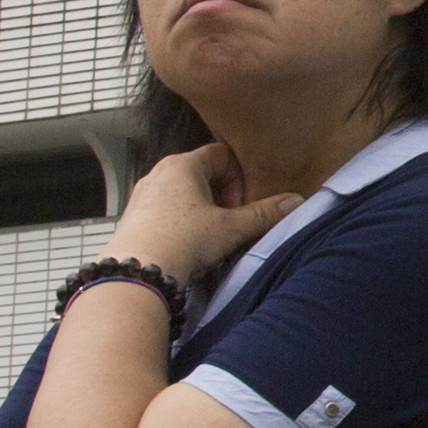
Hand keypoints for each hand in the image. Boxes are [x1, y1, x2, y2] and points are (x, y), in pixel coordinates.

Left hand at [108, 143, 293, 283]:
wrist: (137, 273)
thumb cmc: (178, 243)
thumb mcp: (231, 228)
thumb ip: (264, 214)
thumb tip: (293, 203)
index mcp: (182, 165)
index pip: (221, 154)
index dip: (238, 179)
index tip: (239, 206)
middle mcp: (158, 175)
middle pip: (201, 175)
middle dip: (220, 198)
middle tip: (228, 223)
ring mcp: (142, 197)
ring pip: (181, 196)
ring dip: (200, 213)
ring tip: (207, 239)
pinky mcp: (133, 220)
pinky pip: (164, 213)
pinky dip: (179, 226)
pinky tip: (185, 248)